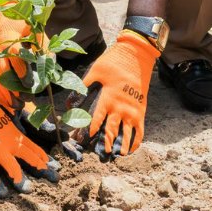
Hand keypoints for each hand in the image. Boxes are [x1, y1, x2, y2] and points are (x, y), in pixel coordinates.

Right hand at [0, 8, 40, 109]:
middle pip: (2, 72)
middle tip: (25, 99)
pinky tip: (11, 104)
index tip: (29, 83)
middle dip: (12, 88)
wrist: (4, 27)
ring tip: (18, 106)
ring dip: (6, 95)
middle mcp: (0, 52)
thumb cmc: (24, 31)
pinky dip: (2, 95)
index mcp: (10, 41)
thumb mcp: (35, 32)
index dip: (21, 70)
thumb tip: (51, 60)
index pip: (15, 56)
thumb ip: (43, 44)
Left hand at [76, 31, 158, 157]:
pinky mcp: (141, 111)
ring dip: (121, 146)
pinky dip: (136, 142)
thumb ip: (83, 86)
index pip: (96, 119)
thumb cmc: (113, 62)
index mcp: (107, 98)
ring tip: (116, 155)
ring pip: (126, 134)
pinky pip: (140, 131)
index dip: (89, 130)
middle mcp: (120, 107)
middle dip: (105, 143)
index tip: (82, 140)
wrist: (136, 55)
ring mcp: (132, 111)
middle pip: (111, 130)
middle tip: (100, 153)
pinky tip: (131, 149)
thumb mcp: (95, 71)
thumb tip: (70, 100)